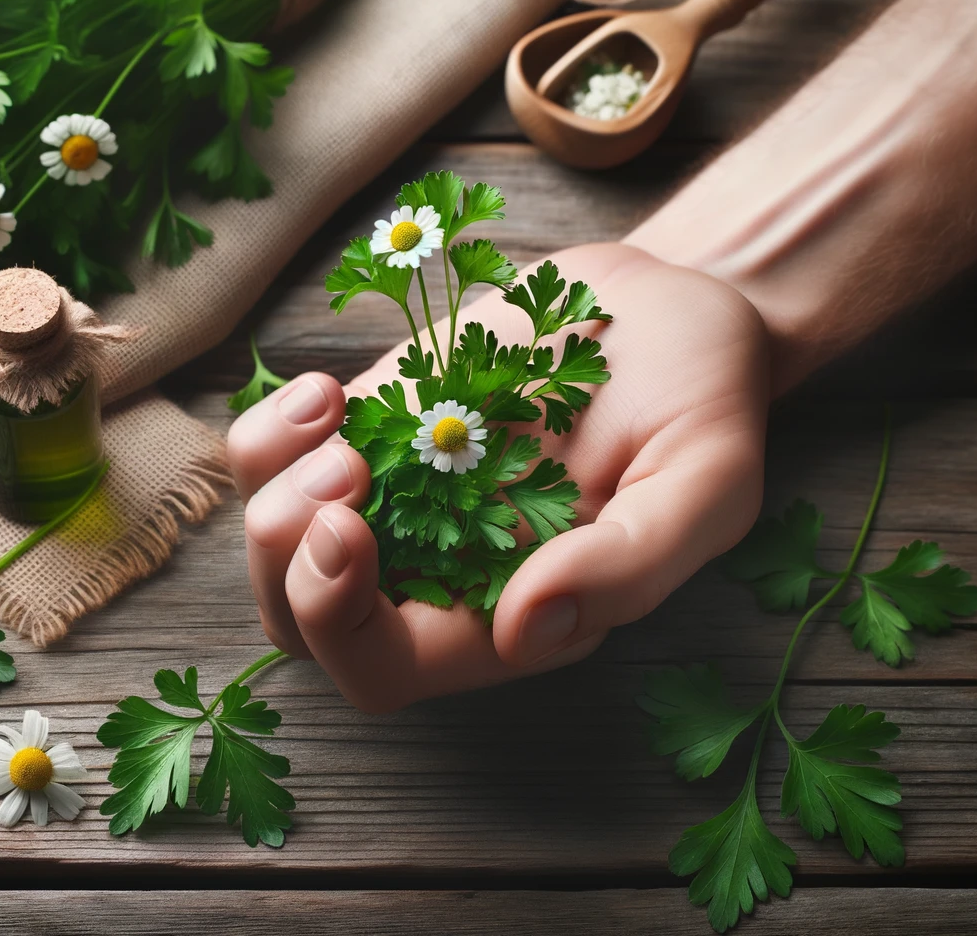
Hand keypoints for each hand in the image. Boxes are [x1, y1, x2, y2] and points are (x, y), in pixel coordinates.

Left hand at [229, 243, 770, 711]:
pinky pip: (273, 459)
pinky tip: (326, 393)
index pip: (382, 669)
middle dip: (286, 558)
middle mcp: (433, 571)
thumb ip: (627, 568)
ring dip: (273, 490)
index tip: (351, 528)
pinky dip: (271, 432)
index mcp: (506, 616)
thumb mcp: (704, 485)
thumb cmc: (699, 405)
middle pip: (300, 622)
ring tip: (334, 421)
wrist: (672, 307)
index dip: (342, 623)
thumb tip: (522, 632)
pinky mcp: (368, 425)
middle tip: (344, 469)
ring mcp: (390, 496)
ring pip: (273, 543)